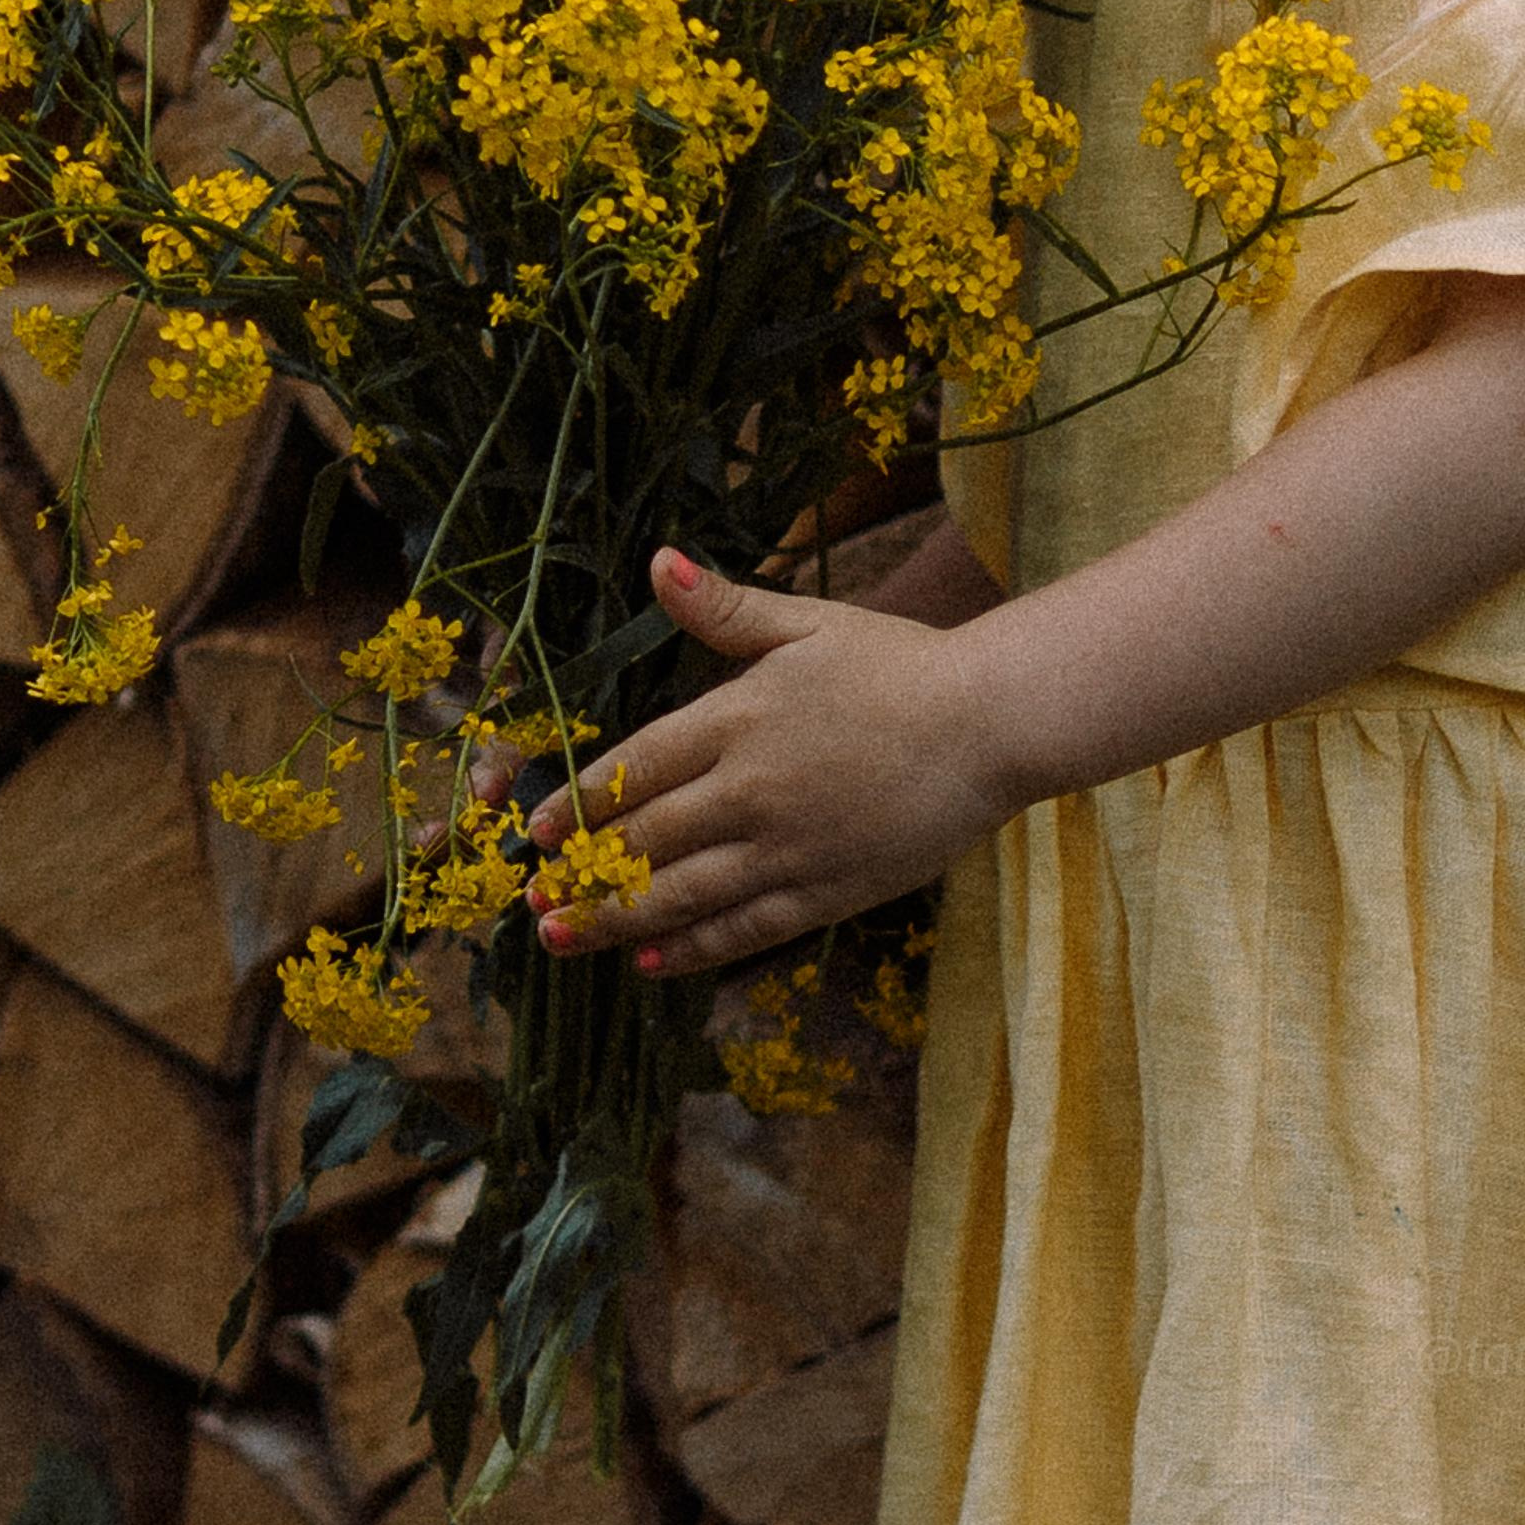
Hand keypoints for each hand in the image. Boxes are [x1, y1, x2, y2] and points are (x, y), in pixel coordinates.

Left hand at [516, 548, 1014, 976]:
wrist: (990, 724)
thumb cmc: (899, 665)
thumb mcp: (808, 624)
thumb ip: (727, 607)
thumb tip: (659, 561)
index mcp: (738, 719)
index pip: (636, 769)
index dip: (580, 804)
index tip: (537, 833)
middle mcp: (751, 790)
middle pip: (646, 840)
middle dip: (583, 873)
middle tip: (534, 899)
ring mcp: (787, 848)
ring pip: (682, 896)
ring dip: (615, 920)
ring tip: (565, 938)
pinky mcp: (825, 891)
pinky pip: (743, 929)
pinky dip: (691, 950)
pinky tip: (651, 963)